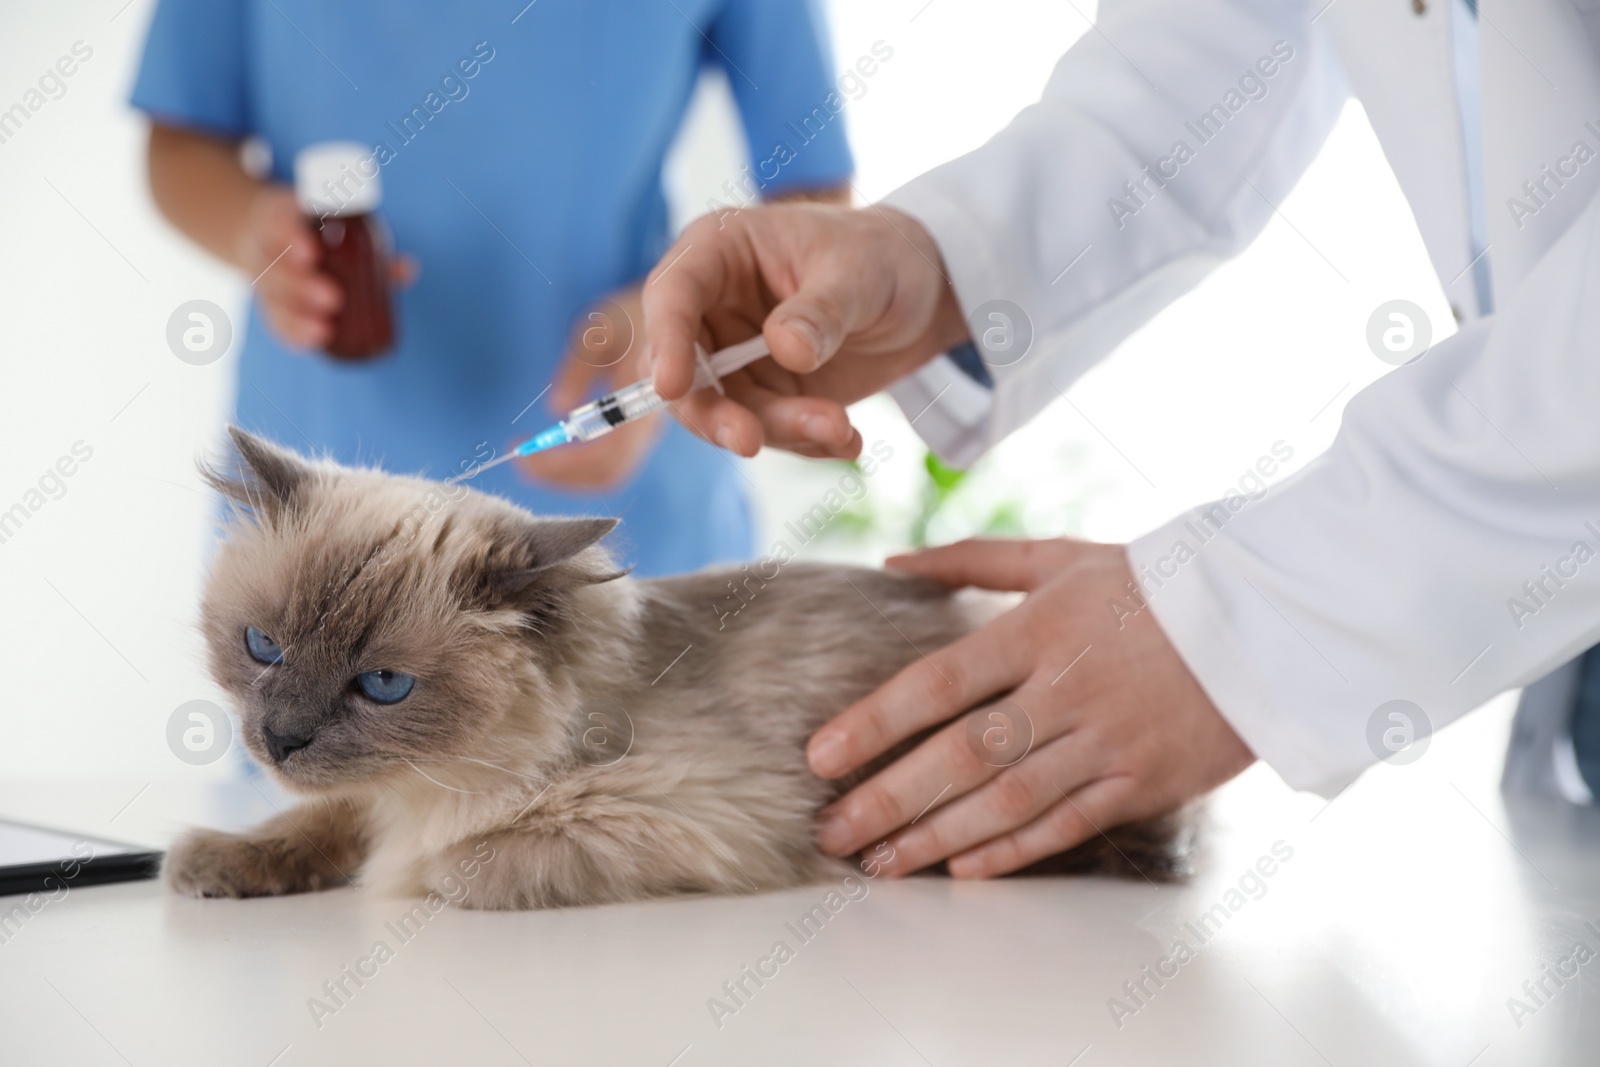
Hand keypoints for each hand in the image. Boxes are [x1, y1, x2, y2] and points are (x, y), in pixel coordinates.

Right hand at [236, 185, 413, 351]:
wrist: (262, 231)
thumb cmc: (311, 230)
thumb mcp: (331, 228)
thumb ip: (370, 250)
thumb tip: (407, 269)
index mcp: (281, 217)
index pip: (278, 222)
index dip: (292, 238)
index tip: (311, 253)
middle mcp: (266, 246)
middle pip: (274, 266)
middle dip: (301, 284)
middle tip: (333, 298)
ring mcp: (262, 275)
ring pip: (271, 295)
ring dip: (297, 315)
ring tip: (324, 329)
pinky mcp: (265, 301)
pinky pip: (273, 318)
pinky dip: (291, 332)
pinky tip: (312, 342)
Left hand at [514, 285, 663, 490]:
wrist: (679, 313)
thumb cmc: (638, 312)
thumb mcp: (602, 324)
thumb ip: (582, 364)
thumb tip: (556, 408)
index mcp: (645, 401)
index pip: (608, 455)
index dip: (565, 464)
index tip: (523, 451)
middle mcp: (650, 424)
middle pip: (608, 474)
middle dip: (560, 476)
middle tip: (520, 459)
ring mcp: (646, 430)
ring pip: (610, 472)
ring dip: (567, 472)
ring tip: (529, 455)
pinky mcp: (639, 428)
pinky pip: (611, 460)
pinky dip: (577, 461)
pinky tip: (554, 443)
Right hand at [641, 203, 969, 458]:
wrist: (923, 294)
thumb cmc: (882, 257)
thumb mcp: (859, 274)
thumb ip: (820, 311)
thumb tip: (785, 348)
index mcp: (718, 252)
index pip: (673, 295)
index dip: (665, 341)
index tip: (672, 387)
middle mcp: (714, 309)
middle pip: (686, 371)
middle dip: (714, 414)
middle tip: (749, 441)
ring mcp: (737, 359)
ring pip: (730, 412)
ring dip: (781, 430)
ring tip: (839, 429)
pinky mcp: (767, 396)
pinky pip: (771, 431)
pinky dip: (807, 443)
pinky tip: (848, 441)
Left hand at [808, 538, 1254, 877]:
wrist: (1268, 617)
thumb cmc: (1153, 582)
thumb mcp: (1062, 555)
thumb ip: (973, 560)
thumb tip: (894, 561)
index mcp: (1039, 629)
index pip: (938, 683)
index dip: (874, 723)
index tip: (818, 757)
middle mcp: (1067, 689)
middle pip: (962, 754)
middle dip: (889, 798)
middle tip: (831, 832)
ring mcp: (1108, 741)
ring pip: (1008, 800)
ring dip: (936, 836)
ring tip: (879, 864)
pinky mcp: (1146, 780)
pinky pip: (1068, 824)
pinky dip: (1013, 850)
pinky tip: (961, 868)